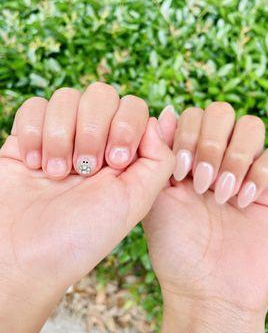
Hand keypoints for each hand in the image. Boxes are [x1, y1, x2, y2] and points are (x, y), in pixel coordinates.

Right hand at [0, 83, 174, 331]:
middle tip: (83, 168)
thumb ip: (158, 160)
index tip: (114, 162)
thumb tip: (158, 120)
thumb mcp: (135, 202)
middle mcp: (94, 141)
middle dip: (92, 129)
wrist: (22, 257)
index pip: (134, 107)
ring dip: (61, 135)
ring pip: (67, 97)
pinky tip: (34, 164)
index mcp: (122, 153)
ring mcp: (60, 136)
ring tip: (55, 173)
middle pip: (101, 94)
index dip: (126, 124)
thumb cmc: (80, 237)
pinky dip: (33, 132)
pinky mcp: (27, 137)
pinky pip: (34, 106)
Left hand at [143, 103, 267, 332]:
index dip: (187, 134)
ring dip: (234, 157)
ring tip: (220, 194)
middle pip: (222, 112)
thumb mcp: (155, 196)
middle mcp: (218, 157)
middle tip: (200, 182)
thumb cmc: (176, 246)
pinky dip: (259, 173)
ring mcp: (247, 170)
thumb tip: (164, 112)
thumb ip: (158, 152)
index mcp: (190, 155)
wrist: (207, 290)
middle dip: (209, 143)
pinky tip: (243, 201)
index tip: (179, 172)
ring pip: (251, 127)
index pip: (194, 114)